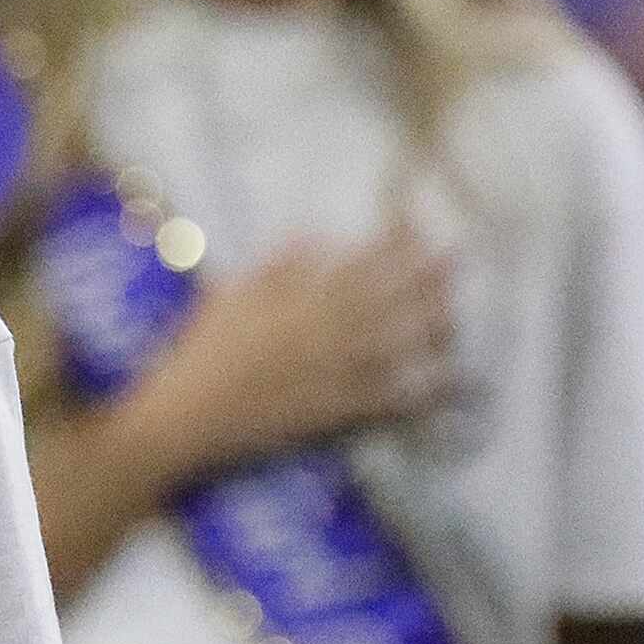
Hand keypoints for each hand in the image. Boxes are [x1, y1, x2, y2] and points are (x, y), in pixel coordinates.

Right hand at [134, 220, 456, 475]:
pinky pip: (381, 400)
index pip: (353, 265)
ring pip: (389, 346)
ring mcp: (328, 374)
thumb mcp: (228, 297)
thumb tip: (312, 235)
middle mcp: (318, 334)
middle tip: (456, 259)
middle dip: (421, 278)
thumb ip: (273, 267)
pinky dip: (414, 392)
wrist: (186, 417)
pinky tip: (442, 383)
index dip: (389, 245)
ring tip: (454, 314)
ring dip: (426, 328)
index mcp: (293, 302)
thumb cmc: (202, 355)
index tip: (417, 227)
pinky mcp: (330, 413)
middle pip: (381, 300)